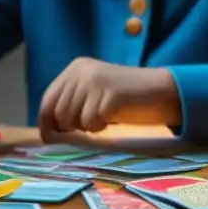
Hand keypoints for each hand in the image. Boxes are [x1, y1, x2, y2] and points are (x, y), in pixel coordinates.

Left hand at [38, 58, 179, 137]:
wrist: (160, 91)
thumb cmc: (125, 99)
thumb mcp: (93, 93)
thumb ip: (71, 103)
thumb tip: (47, 132)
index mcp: (75, 68)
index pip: (47, 101)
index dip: (47, 124)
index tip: (52, 140)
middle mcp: (82, 71)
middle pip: (58, 114)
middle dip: (71, 128)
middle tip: (91, 125)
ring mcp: (96, 80)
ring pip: (73, 120)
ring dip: (87, 127)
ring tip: (103, 119)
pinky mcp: (109, 93)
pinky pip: (91, 122)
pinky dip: (101, 127)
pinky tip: (113, 118)